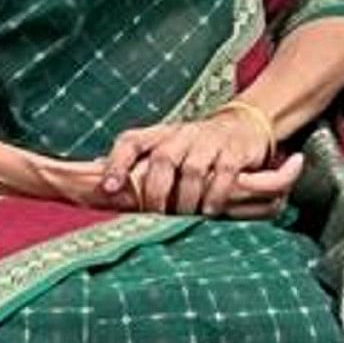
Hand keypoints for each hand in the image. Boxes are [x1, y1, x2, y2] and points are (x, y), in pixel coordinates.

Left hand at [101, 109, 293, 217]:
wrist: (244, 125)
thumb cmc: (197, 146)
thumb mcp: (167, 148)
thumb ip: (138, 165)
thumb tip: (98, 182)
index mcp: (160, 134)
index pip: (131, 141)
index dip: (117, 163)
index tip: (108, 189)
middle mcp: (182, 134)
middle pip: (162, 159)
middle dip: (155, 192)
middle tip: (155, 216)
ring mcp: (210, 140)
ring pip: (192, 169)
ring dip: (186, 198)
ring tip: (185, 217)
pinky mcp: (236, 150)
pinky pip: (224, 173)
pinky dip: (215, 195)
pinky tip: (210, 211)